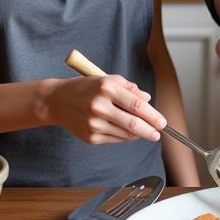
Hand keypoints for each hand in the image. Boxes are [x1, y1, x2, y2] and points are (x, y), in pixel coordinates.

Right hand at [45, 75, 165, 144]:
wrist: (57, 101)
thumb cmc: (86, 88)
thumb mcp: (107, 79)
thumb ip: (130, 89)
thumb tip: (147, 100)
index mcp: (106, 88)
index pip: (136, 105)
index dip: (153, 115)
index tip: (162, 122)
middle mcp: (99, 106)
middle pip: (133, 124)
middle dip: (150, 130)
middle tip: (158, 133)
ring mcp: (94, 124)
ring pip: (125, 134)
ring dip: (139, 135)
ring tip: (145, 132)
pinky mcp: (90, 137)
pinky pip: (115, 139)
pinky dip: (125, 137)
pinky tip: (128, 133)